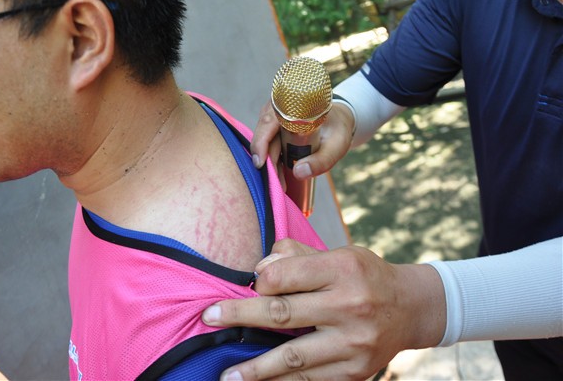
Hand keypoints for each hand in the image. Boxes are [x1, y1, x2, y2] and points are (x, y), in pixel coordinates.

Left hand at [201, 239, 445, 380]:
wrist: (412, 308)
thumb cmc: (364, 275)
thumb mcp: (338, 252)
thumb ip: (296, 256)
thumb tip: (260, 269)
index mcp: (343, 269)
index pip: (286, 276)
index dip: (261, 281)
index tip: (250, 284)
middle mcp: (350, 306)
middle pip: (283, 315)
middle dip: (240, 316)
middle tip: (208, 318)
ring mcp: (354, 343)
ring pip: (294, 357)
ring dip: (256, 368)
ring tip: (227, 375)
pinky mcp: (356, 371)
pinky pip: (311, 380)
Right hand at [250, 102, 355, 180]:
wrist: (338, 121)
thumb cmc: (337, 130)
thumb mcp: (336, 146)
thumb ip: (321, 160)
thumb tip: (298, 173)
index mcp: (293, 105)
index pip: (268, 121)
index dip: (261, 142)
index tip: (260, 163)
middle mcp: (279, 109)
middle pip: (264, 135)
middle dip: (267, 161)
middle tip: (277, 184)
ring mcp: (275, 119)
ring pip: (264, 142)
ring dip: (270, 163)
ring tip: (280, 183)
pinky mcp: (274, 129)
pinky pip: (268, 145)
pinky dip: (272, 160)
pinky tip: (279, 174)